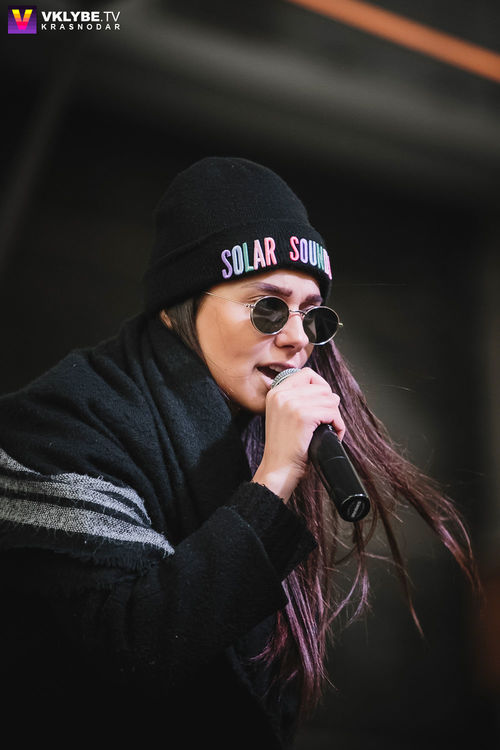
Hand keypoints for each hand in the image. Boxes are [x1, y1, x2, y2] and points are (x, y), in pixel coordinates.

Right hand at [252, 368, 344, 501]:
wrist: (278, 470)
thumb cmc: (285, 448)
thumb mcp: (283, 416)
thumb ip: (298, 400)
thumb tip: (328, 393)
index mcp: (275, 392)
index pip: (307, 374)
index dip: (321, 387)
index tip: (323, 404)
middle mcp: (282, 394)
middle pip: (322, 388)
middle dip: (330, 406)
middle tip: (327, 423)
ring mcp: (291, 404)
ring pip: (330, 400)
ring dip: (335, 417)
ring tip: (329, 430)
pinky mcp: (303, 416)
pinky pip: (333, 413)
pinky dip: (338, 426)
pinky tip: (333, 435)